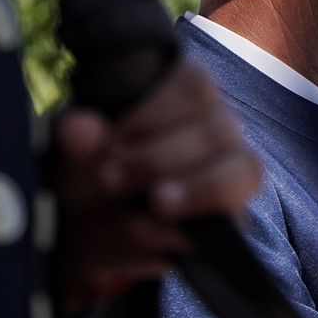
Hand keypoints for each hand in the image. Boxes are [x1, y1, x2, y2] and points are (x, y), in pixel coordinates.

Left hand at [55, 60, 261, 310]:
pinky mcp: (230, 220)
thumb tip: (76, 127)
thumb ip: (79, 144)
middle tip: (110, 180)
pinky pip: (234, 217)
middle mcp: (216, 128)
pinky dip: (186, 226)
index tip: (115, 140)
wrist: (86, 233)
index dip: (157, 112)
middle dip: (160, 157)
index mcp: (181, 97)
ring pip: (244, 167)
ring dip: (195, 187)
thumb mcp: (73, 160)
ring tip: (151, 205)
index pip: (197, 84)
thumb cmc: (87, 177)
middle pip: (220, 126)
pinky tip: (144, 231)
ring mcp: (230, 172)